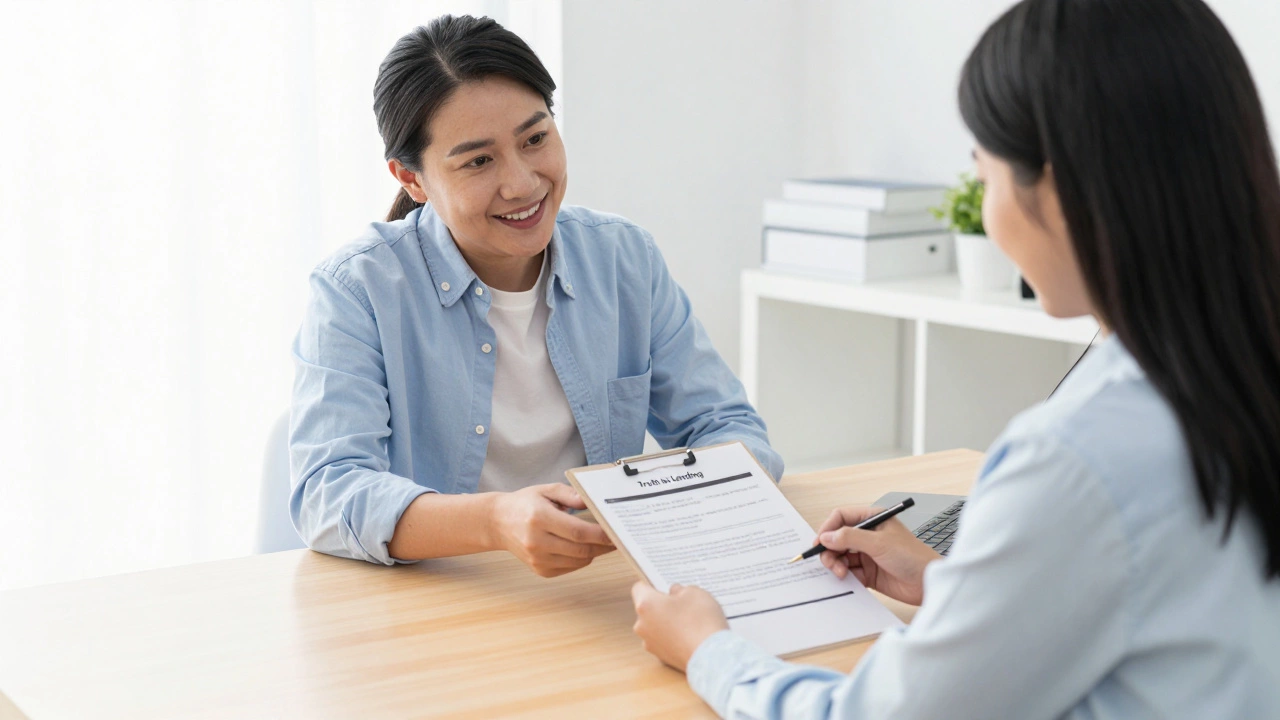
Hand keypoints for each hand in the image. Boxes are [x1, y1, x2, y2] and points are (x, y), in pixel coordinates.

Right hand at [490, 484, 614, 576]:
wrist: (499, 522)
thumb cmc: (525, 503)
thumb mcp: (546, 490)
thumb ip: (571, 494)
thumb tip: (593, 501)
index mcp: (539, 518)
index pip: (577, 532)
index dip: (600, 534)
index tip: (616, 532)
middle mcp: (536, 541)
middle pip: (580, 550)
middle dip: (603, 546)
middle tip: (617, 538)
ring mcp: (537, 559)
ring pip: (578, 561)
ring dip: (594, 553)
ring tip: (603, 542)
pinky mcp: (539, 569)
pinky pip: (569, 567)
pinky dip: (581, 559)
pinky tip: (583, 547)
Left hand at [631, 582, 728, 671]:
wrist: (711, 656)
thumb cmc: (701, 621)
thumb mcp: (694, 593)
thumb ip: (680, 589)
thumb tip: (675, 594)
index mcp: (646, 604)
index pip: (639, 588)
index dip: (652, 585)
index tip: (664, 587)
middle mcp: (642, 625)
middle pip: (647, 609)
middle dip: (662, 605)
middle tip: (682, 603)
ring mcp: (650, 643)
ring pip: (655, 626)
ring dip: (667, 622)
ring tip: (690, 621)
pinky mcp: (661, 657)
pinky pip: (664, 641)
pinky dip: (673, 637)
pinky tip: (690, 636)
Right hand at [815, 506, 942, 605]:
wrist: (929, 583)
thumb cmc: (913, 557)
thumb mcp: (879, 543)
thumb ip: (850, 538)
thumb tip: (826, 537)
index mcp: (872, 519)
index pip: (841, 517)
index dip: (828, 528)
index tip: (820, 542)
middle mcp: (868, 535)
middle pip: (837, 538)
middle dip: (830, 549)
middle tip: (829, 561)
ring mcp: (867, 554)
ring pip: (840, 556)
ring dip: (836, 564)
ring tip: (841, 573)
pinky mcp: (868, 572)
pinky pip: (848, 572)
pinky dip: (844, 576)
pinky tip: (847, 579)